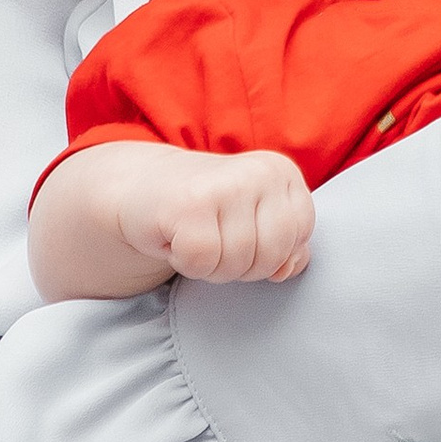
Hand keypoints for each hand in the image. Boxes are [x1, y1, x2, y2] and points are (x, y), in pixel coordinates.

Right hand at [30, 144, 314, 295]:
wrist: (141, 189)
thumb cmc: (206, 211)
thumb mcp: (255, 222)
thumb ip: (286, 246)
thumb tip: (287, 269)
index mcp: (281, 172)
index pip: (299, 237)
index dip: (270, 253)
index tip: (241, 235)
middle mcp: (258, 172)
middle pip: (272, 254)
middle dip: (242, 265)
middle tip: (215, 242)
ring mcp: (225, 185)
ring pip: (238, 262)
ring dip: (212, 266)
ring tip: (196, 238)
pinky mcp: (188, 205)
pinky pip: (203, 262)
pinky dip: (187, 263)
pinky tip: (177, 238)